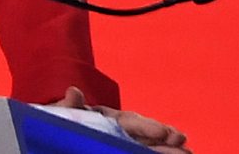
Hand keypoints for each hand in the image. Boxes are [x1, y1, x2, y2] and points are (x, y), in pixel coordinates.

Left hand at [54, 86, 190, 153]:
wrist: (50, 137)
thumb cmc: (59, 123)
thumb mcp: (60, 114)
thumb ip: (69, 106)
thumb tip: (74, 91)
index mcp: (107, 118)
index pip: (130, 122)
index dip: (147, 126)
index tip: (163, 132)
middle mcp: (121, 132)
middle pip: (147, 136)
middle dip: (165, 139)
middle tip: (182, 142)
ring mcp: (124, 144)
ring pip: (150, 147)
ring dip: (168, 150)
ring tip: (188, 153)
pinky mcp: (122, 150)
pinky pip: (142, 153)